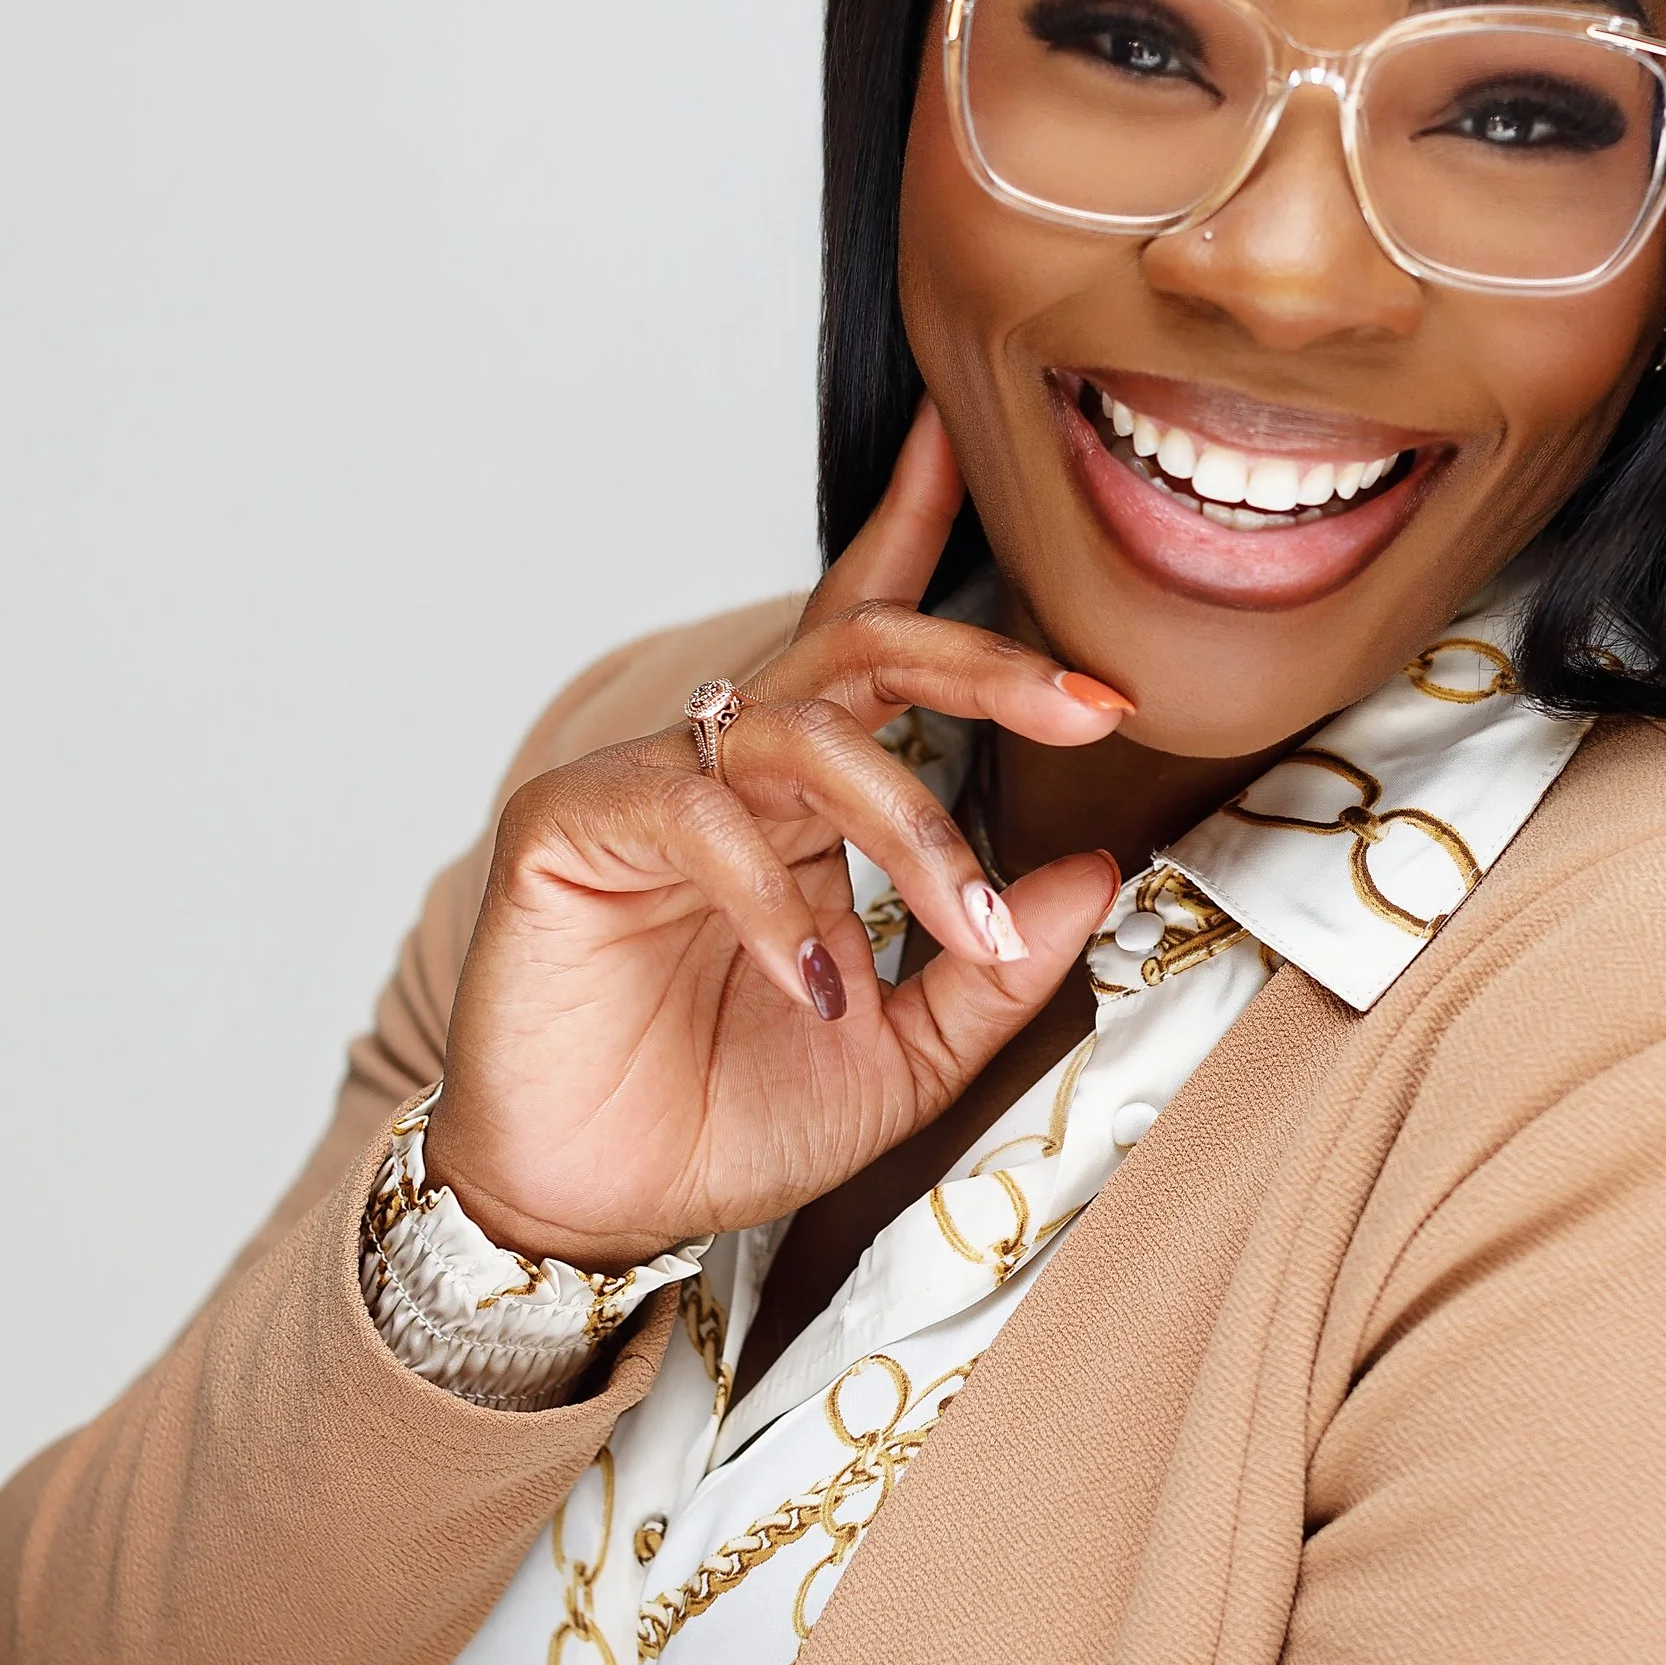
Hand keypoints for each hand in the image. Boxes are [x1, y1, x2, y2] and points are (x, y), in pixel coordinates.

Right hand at [423, 403, 1130, 1264]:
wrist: (592, 1211)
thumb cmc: (725, 1122)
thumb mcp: (904, 1055)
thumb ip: (995, 966)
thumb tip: (1095, 869)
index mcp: (804, 801)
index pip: (869, 641)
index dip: (917, 532)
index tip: (985, 453)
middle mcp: (731, 771)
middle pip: (860, 645)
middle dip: (983, 660)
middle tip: (1086, 698)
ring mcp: (649, 790)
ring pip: (802, 733)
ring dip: (909, 822)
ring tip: (958, 927)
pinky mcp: (570, 828)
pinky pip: (697, 818)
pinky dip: (773, 897)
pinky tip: (813, 980)